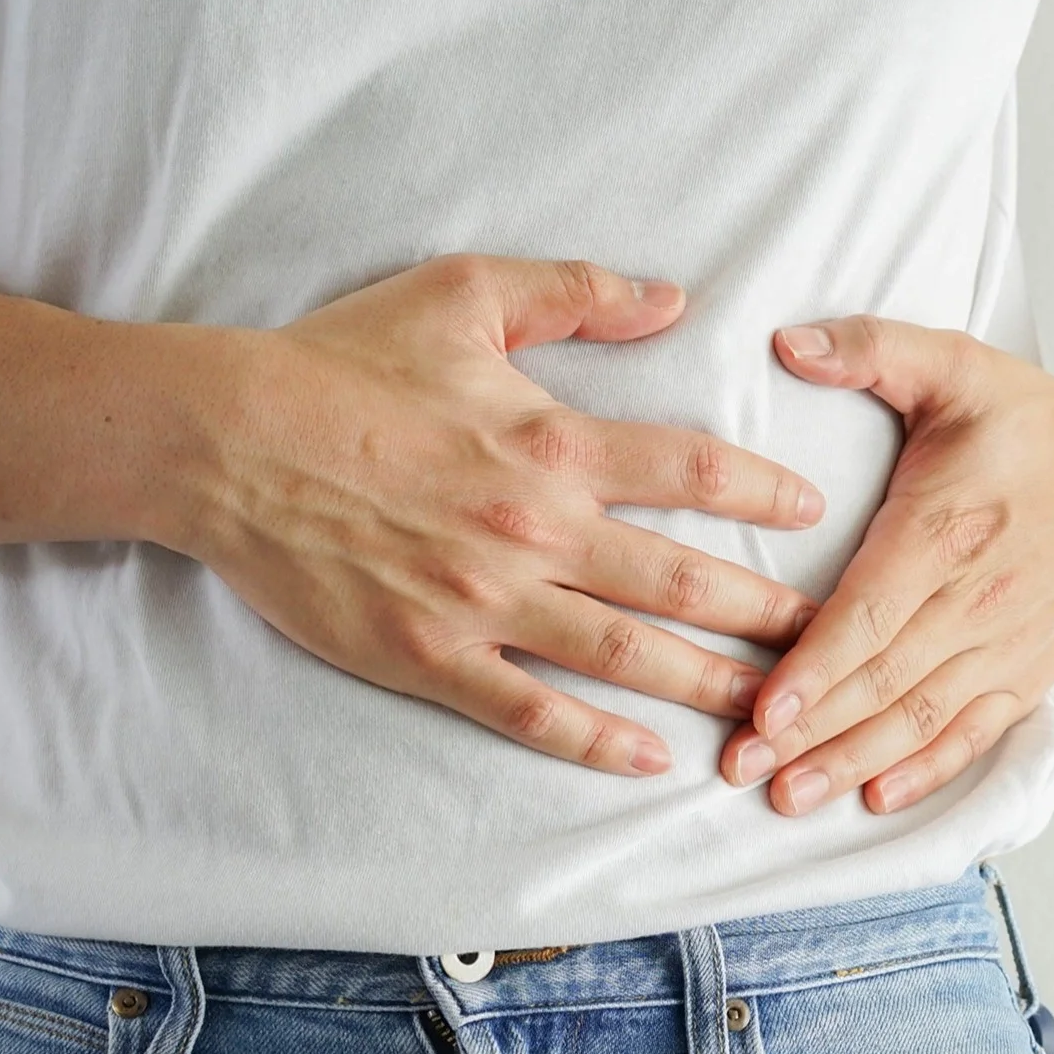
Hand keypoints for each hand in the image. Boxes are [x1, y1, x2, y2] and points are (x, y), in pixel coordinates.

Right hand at [179, 254, 824, 777]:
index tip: (810, 514)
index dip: (762, 494)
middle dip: (765, 614)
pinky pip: (529, 712)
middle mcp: (534, 532)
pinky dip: (594, 741)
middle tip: (827, 639)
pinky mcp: (428, 657)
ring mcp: (483, 604)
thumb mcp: (465, 293)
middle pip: (681, 582)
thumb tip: (674, 296)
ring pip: (624, 656)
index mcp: (552, 444)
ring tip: (773, 711)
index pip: (691, 470)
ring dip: (707, 685)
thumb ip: (577, 293)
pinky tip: (649, 760)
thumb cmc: (342, 360)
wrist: (225, 439)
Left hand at [721, 316, 1053, 814]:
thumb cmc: (1033, 418)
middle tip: (739, 771)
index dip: (817, 668)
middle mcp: (976, 599)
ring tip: (788, 799)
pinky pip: (973, 731)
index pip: (871, 614)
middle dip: (809, 734)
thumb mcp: (955, 363)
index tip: (764, 712)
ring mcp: (1005, 642)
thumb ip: (871, 348)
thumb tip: (789, 342)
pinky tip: (874, 798)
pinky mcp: (1027, 669)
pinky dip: (925, 769)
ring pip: (920, 717)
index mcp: (946, 529)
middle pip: (882, 681)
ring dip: (852, 763)